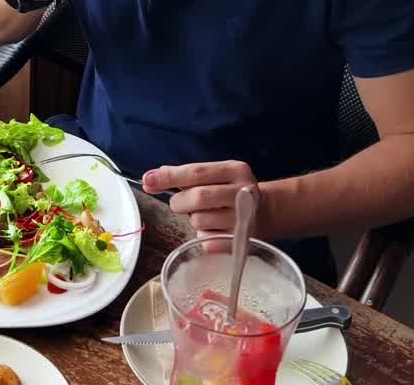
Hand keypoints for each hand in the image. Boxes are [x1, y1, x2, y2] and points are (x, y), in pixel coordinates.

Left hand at [142, 161, 264, 238]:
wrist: (267, 213)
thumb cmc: (229, 192)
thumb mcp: (214, 176)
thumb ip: (184, 176)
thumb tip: (150, 178)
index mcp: (235, 170)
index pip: (196, 172)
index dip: (169, 177)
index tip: (147, 180)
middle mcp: (243, 192)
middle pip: (198, 197)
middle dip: (180, 202)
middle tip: (180, 204)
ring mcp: (244, 218)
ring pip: (200, 221)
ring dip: (193, 220)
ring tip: (206, 216)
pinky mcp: (241, 242)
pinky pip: (207, 241)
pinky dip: (203, 236)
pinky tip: (214, 230)